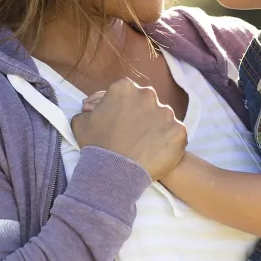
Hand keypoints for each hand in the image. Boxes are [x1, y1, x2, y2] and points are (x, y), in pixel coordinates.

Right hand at [70, 78, 186, 180]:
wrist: (112, 172)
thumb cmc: (95, 146)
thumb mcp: (81, 122)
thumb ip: (91, 110)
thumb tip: (91, 108)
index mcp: (125, 87)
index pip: (128, 93)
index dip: (124, 108)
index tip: (122, 122)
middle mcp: (148, 94)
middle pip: (148, 103)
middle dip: (142, 116)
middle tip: (134, 135)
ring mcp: (166, 112)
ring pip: (163, 118)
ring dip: (157, 129)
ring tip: (146, 147)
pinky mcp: (179, 130)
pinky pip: (176, 135)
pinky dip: (169, 143)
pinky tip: (157, 154)